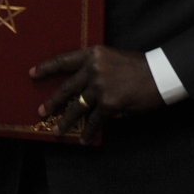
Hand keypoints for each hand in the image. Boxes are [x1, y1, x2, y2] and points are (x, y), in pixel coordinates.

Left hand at [31, 45, 163, 144]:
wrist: (161, 74)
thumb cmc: (139, 66)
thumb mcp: (113, 58)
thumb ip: (95, 69)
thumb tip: (80, 92)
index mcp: (92, 54)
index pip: (63, 61)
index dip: (46, 68)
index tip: (32, 74)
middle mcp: (93, 69)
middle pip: (66, 88)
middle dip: (52, 102)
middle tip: (41, 111)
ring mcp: (100, 87)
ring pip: (76, 108)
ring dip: (65, 121)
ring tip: (57, 131)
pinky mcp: (109, 104)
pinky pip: (94, 121)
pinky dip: (89, 132)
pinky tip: (83, 139)